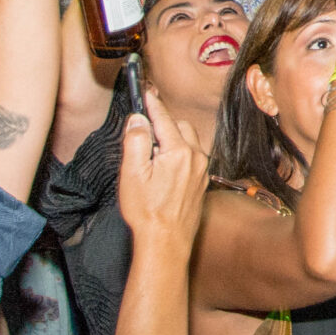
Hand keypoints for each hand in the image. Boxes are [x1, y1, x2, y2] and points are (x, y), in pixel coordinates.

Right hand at [118, 90, 212, 254]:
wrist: (166, 241)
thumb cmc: (147, 211)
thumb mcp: (132, 173)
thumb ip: (136, 141)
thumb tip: (139, 120)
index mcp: (178, 151)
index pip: (164, 118)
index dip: (153, 104)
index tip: (147, 93)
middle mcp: (196, 157)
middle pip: (180, 127)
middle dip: (163, 126)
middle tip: (144, 137)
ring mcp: (202, 171)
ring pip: (188, 142)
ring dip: (173, 141)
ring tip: (152, 159)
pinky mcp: (202, 182)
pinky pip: (192, 158)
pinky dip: (180, 156)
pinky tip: (165, 172)